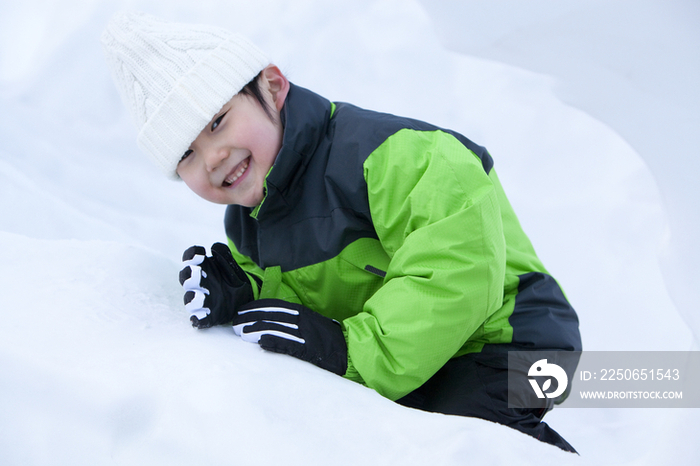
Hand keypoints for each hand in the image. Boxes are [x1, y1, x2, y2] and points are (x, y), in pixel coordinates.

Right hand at [179, 243, 253, 328]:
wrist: (246, 292)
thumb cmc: (232, 276)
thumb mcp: (231, 264)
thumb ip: (224, 255)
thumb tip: (214, 247)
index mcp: (202, 266)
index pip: (191, 258)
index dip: (192, 255)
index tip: (200, 254)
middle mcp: (199, 282)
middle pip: (187, 278)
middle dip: (190, 276)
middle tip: (196, 273)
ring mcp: (202, 298)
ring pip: (190, 299)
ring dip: (192, 298)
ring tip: (199, 297)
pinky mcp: (208, 313)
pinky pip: (199, 317)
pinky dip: (197, 318)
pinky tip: (197, 318)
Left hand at [232, 299, 347, 375]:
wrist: (348, 349)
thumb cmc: (326, 338)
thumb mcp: (309, 323)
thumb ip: (291, 321)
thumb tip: (269, 323)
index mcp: (302, 312)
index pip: (275, 306)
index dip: (256, 308)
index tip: (240, 311)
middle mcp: (302, 321)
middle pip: (272, 316)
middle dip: (251, 318)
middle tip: (234, 323)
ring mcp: (305, 335)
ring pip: (277, 329)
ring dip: (257, 330)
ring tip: (241, 333)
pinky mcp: (308, 349)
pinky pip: (289, 344)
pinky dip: (275, 342)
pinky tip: (262, 342)